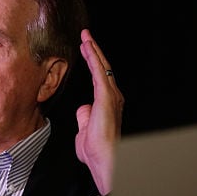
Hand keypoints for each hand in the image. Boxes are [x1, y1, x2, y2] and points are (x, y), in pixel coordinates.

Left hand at [75, 28, 123, 195]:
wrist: (104, 158)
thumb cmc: (96, 151)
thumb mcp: (84, 130)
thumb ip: (84, 117)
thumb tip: (83, 107)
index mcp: (106, 105)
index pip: (99, 79)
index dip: (92, 64)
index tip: (85, 51)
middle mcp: (112, 98)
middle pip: (102, 69)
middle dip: (93, 52)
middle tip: (85, 37)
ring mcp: (111, 96)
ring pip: (101, 67)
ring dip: (93, 50)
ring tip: (85, 37)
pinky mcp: (106, 96)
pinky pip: (99, 72)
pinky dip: (93, 57)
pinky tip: (87, 47)